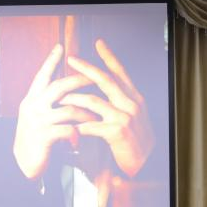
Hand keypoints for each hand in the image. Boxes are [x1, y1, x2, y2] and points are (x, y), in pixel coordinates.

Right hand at [13, 43, 96, 179]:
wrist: (23, 164)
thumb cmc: (35, 139)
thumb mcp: (36, 117)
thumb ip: (46, 103)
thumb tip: (64, 90)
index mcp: (31, 100)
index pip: (42, 76)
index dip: (51, 61)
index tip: (61, 47)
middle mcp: (32, 106)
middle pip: (59, 86)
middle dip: (80, 81)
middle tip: (96, 79)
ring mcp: (37, 121)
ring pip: (69, 109)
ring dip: (86, 114)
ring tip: (96, 118)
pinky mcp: (44, 136)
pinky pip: (68, 129)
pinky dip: (78, 134)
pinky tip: (80, 140)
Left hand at [62, 39, 153, 176]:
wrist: (146, 164)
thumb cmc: (134, 141)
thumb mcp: (132, 116)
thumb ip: (119, 102)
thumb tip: (103, 89)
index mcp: (134, 97)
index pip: (121, 72)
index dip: (109, 56)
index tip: (98, 43)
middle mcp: (131, 103)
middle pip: (105, 80)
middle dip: (86, 68)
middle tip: (72, 59)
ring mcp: (124, 116)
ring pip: (92, 100)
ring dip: (73, 99)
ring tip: (59, 98)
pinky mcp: (117, 131)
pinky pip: (90, 124)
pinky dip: (77, 125)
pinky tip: (67, 127)